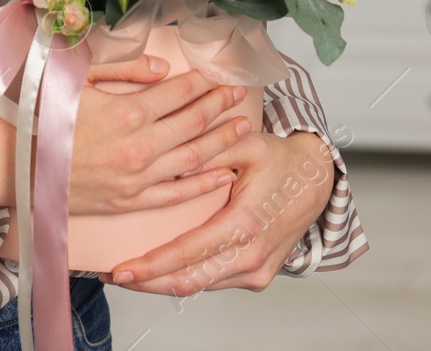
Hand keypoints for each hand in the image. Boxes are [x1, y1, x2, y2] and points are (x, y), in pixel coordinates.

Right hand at [0, 57, 250, 214]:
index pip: (179, 93)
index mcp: (128, 111)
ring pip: (193, 157)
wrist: (18, 166)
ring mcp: (138, 177)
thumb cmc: (43, 118)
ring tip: (244, 128)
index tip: (219, 75)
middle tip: (239, 95)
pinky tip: (224, 173)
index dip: (203, 83)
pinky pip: (177, 193)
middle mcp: (140, 145)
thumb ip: (124, 70)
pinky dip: (204, 184)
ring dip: (222, 141)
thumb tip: (163, 69)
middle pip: (193, 122)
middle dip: (220, 106)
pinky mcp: (130, 201)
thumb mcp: (78, 78)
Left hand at [106, 129, 335, 295]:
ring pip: (200, 286)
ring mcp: (256, 270)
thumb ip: (211, 150)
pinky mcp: (257, 275)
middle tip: (112, 273)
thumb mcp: (248, 144)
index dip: (152, 265)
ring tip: (130, 272)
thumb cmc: (281, 162)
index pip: (189, 254)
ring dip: (163, 282)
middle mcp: (252, 255)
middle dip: (147, 282)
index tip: (121, 269)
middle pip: (189, 281)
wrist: (317, 183)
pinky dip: (186, 278)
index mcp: (246, 225)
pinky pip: (215, 282)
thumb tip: (174, 159)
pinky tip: (162, 269)